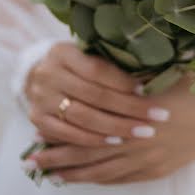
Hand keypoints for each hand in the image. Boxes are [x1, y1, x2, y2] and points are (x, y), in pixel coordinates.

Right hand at [25, 42, 170, 146]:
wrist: (38, 76)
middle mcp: (48, 73)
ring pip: (82, 117)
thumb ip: (113, 62)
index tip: (148, 91)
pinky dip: (92, 140)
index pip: (97, 70)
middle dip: (128, 108)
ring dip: (115, 127)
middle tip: (157, 117)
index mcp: (63, 52)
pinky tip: (115, 142)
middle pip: (93, 95)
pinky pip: (67, 134)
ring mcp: (41, 98)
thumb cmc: (76, 64)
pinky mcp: (37, 119)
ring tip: (141, 132)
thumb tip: (152, 75)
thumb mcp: (89, 54)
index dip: (124, 82)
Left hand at [29, 73, 194, 184]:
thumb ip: (135, 76)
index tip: (40, 128)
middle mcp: (142, 140)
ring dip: (78, 173)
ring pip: (106, 170)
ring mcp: (151, 158)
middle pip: (93, 152)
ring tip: (52, 174)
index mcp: (140, 113)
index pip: (92, 126)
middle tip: (34, 159)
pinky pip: (125, 178)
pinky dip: (103, 179)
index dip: (65, 129)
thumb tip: (104, 69)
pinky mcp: (161, 168)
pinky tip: (88, 179)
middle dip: (63, 156)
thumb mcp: (167, 71)